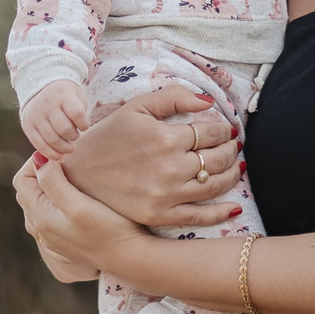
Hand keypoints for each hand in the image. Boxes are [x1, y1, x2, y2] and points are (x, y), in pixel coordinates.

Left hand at [14, 153, 144, 277]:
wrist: (129, 259)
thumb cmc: (108, 230)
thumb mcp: (78, 204)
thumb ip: (53, 182)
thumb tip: (38, 160)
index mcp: (39, 217)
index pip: (22, 180)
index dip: (36, 162)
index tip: (60, 154)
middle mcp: (40, 228)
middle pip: (29, 190)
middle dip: (42, 171)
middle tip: (66, 160)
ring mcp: (52, 235)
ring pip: (40, 201)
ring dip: (50, 184)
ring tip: (73, 173)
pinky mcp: (65, 239)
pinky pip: (51, 212)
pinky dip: (58, 197)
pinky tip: (77, 192)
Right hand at [20, 80, 89, 158]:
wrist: (40, 86)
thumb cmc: (65, 96)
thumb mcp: (76, 95)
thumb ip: (80, 112)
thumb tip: (79, 133)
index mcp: (62, 94)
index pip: (76, 113)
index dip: (84, 124)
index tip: (84, 126)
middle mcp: (47, 104)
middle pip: (64, 129)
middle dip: (74, 137)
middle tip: (75, 136)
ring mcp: (35, 115)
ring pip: (52, 139)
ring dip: (64, 148)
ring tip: (70, 148)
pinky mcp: (27, 125)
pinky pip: (39, 144)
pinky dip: (51, 154)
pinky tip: (60, 157)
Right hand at [63, 84, 242, 227]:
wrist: (79, 173)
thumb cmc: (109, 136)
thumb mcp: (137, 107)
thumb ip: (174, 96)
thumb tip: (209, 101)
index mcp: (166, 137)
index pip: (211, 132)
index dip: (224, 129)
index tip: (226, 129)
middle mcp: (170, 167)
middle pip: (218, 158)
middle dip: (230, 149)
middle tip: (232, 145)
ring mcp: (167, 195)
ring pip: (215, 185)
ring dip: (232, 174)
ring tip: (235, 165)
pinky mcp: (161, 215)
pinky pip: (200, 217)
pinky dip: (221, 212)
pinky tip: (233, 205)